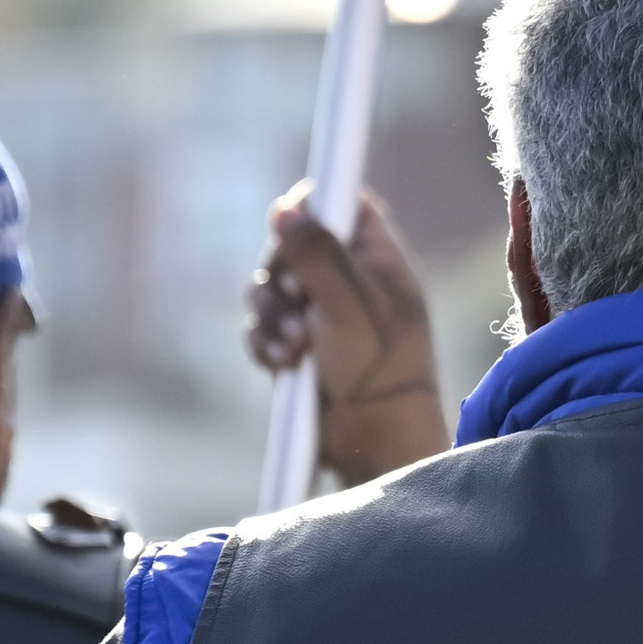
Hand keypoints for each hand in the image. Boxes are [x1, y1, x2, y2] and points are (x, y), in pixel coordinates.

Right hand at [249, 188, 445, 482]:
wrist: (374, 440)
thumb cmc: (380, 369)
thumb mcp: (350, 302)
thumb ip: (318, 252)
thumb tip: (287, 207)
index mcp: (376, 258)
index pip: (343, 203)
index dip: (313, 204)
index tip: (289, 220)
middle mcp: (347, 279)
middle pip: (292, 243)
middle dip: (280, 271)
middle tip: (296, 296)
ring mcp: (319, 314)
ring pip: (269, 287)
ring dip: (271, 314)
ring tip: (295, 346)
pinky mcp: (296, 346)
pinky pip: (262, 326)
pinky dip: (265, 342)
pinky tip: (283, 364)